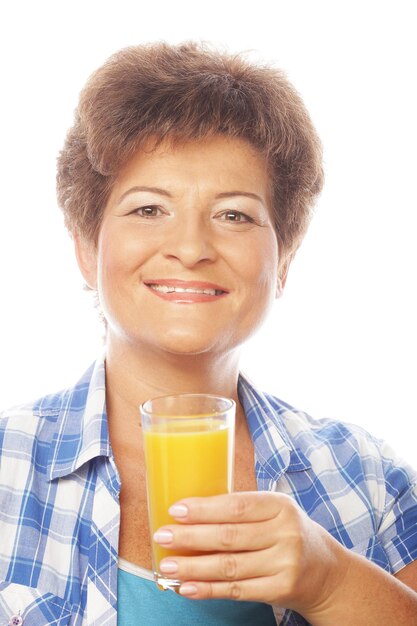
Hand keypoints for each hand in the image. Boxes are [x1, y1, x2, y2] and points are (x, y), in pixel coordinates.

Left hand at [153, 491, 347, 615]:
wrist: (326, 572)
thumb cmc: (289, 534)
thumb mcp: (274, 512)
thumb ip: (242, 510)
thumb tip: (191, 513)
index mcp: (280, 506)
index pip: (236, 506)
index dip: (204, 509)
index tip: (176, 510)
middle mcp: (285, 533)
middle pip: (229, 536)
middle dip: (190, 537)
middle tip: (162, 535)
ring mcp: (285, 563)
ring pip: (229, 566)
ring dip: (193, 567)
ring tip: (167, 565)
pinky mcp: (280, 589)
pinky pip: (236, 590)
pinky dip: (209, 589)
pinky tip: (188, 587)